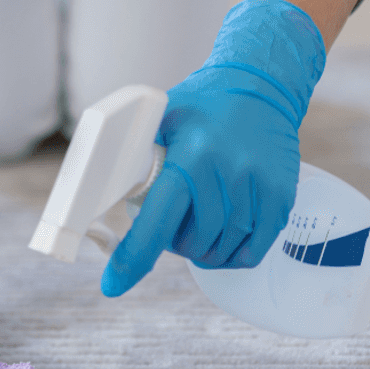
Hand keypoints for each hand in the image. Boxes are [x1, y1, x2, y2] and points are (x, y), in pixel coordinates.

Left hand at [101, 0, 326, 296]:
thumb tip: (89, 196)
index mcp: (190, 156)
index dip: (133, 259)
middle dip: (173, 243)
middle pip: (191, 244)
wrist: (262, 83)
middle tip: (171, 221)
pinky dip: (231, 256)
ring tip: (197, 224)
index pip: (157, 222)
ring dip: (202, 251)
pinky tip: (222, 239)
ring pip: (221, 251)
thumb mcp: (160, 119)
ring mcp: (257, 188)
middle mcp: (226, 174)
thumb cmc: (202, 104)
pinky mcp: (280, 197)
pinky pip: (252, 251)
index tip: (112, 286)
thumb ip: (133, 155)